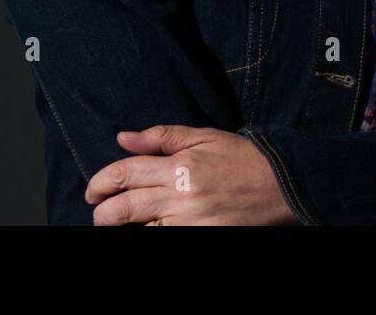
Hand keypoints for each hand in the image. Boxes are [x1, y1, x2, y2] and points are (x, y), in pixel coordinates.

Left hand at [84, 124, 300, 225]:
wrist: (282, 185)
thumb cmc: (242, 158)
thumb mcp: (204, 136)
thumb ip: (162, 136)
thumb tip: (123, 137)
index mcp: (180, 165)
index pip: (124, 173)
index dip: (100, 182)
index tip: (94, 189)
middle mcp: (181, 196)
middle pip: (124, 209)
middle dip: (102, 213)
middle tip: (99, 211)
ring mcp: (190, 222)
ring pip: (139, 230)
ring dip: (122, 228)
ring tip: (119, 223)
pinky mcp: (201, 238)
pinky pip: (163, 239)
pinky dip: (150, 235)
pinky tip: (147, 229)